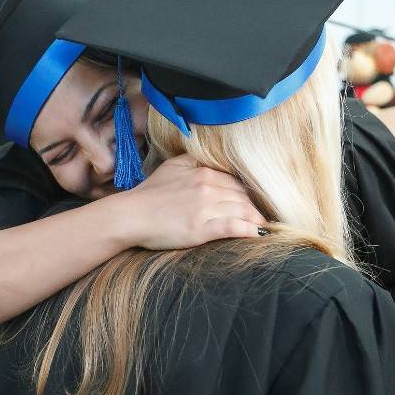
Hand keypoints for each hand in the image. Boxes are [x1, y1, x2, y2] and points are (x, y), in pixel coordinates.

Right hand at [113, 154, 267, 249]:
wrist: (131, 215)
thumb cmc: (149, 193)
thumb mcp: (172, 166)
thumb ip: (194, 160)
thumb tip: (211, 160)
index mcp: (202, 171)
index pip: (235, 182)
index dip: (247, 193)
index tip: (252, 203)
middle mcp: (207, 186)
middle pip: (242, 196)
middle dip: (254, 207)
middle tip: (262, 217)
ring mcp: (205, 208)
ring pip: (241, 211)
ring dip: (256, 219)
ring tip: (264, 227)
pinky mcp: (201, 228)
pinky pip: (232, 227)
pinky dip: (248, 230)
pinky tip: (259, 235)